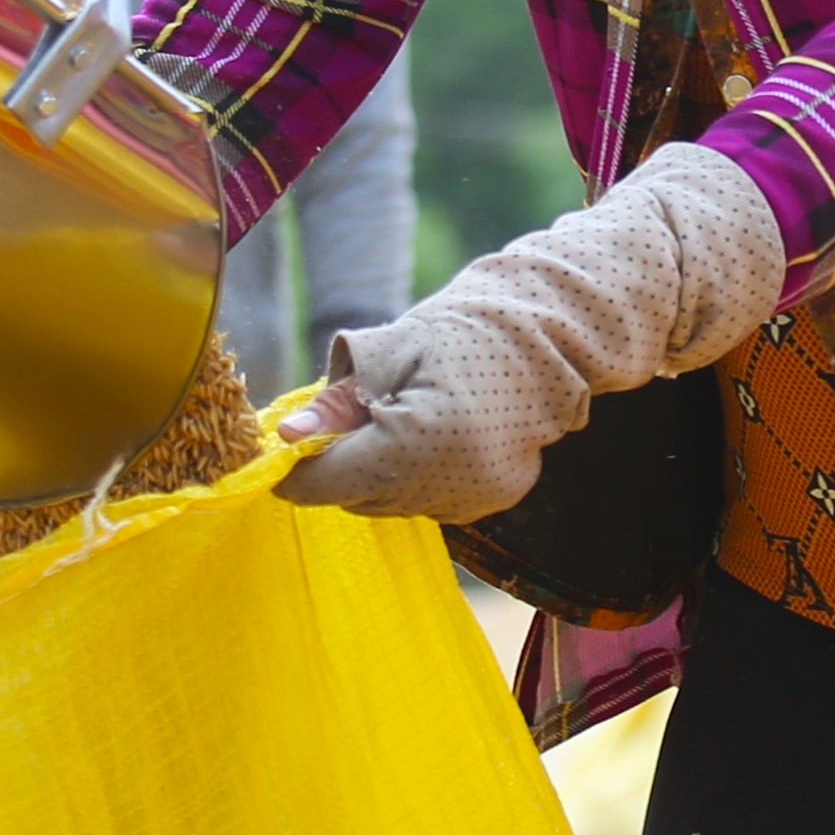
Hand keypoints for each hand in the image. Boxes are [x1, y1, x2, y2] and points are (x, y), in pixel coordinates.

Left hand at [277, 145, 790, 521]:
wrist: (553, 337)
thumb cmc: (464, 331)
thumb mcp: (389, 350)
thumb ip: (335, 401)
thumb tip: (285, 438)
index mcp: (419, 442)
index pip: (327, 484)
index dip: (296, 470)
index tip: (282, 448)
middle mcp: (449, 485)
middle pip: (355, 498)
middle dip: (339, 463)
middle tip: (354, 411)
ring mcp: (473, 501)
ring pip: (387, 502)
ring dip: (375, 469)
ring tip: (400, 414)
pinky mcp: (488, 503)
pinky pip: (423, 499)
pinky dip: (412, 474)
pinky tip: (433, 432)